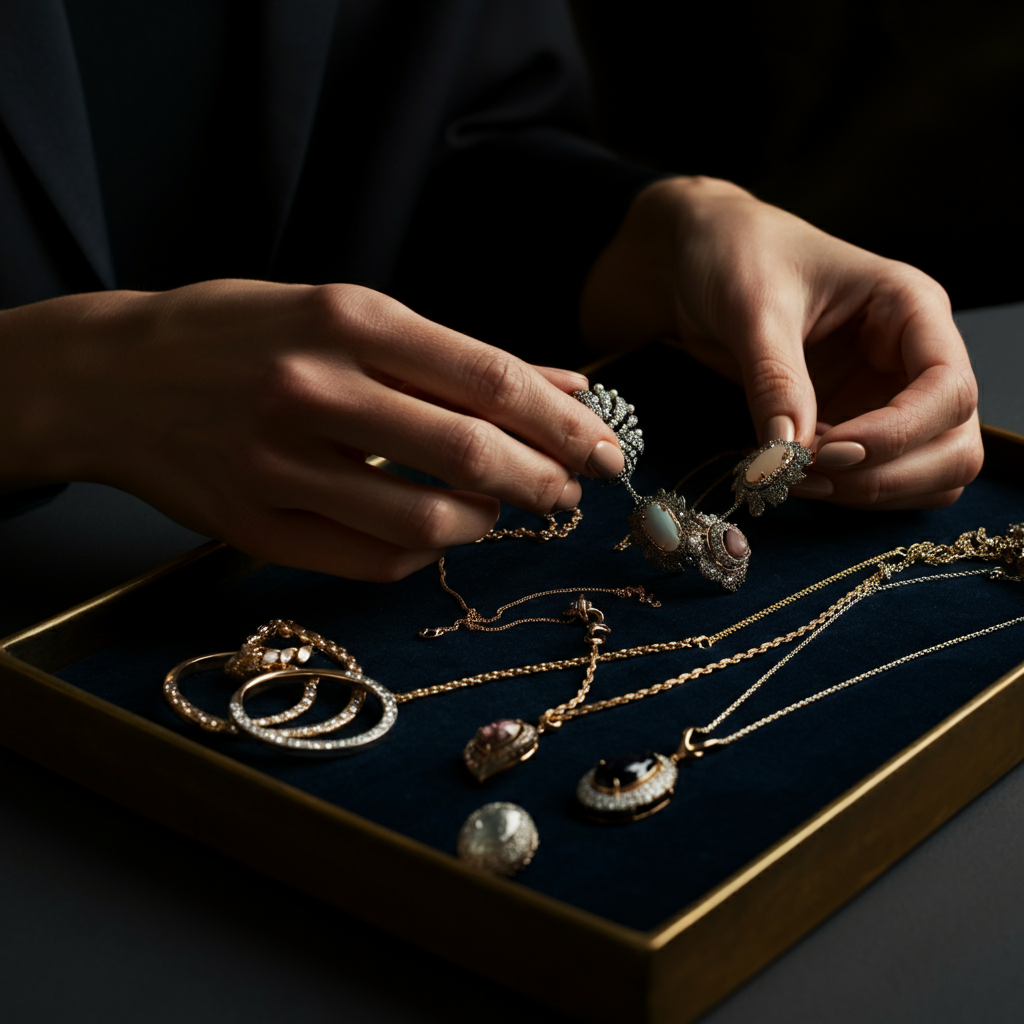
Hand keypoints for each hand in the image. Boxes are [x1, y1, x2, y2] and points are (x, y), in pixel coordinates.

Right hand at [0, 281, 625, 578]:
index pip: (488, 378)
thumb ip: (456, 355)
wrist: (114, 377)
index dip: (562, 423)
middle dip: (544, 480)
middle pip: (470, 453)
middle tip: (571, 491)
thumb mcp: (346, 313)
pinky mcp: (257, 528)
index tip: (604, 449)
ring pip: (428, 520)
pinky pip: (374, 560)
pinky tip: (436, 531)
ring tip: (499, 510)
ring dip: (486, 522)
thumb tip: (563, 386)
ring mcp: (281, 466)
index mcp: (347, 320)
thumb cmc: (242, 333)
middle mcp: (315, 389)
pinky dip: (426, 551)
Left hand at [581, 177, 982, 509]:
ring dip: (870, 494)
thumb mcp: (753, 308)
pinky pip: (881, 478)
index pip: (950, 388)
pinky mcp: (854, 423)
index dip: (898, 434)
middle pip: (956, 444)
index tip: (828, 449)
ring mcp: (887, 396)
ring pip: (929, 474)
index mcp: (910, 308)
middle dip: (888, 475)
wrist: (701, 260)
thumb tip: (786, 453)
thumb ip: (775, 379)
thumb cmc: (737, 255)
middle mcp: (912, 356)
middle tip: (808, 474)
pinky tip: (794, 477)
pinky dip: (848, 493)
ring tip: (795, 479)